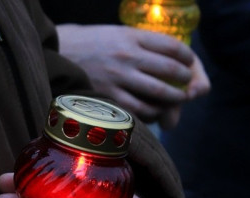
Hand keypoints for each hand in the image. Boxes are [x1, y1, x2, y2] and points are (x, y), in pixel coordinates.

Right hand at [56, 24, 209, 128]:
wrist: (59, 53)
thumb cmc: (93, 44)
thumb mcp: (117, 34)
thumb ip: (142, 44)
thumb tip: (171, 58)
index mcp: (131, 37)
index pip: (171, 46)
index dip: (187, 57)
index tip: (189, 62)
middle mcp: (126, 56)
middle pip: (169, 70)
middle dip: (185, 79)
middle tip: (187, 83)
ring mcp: (117, 77)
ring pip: (158, 93)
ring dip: (174, 98)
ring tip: (177, 98)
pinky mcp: (108, 96)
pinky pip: (140, 109)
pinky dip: (153, 112)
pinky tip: (156, 110)